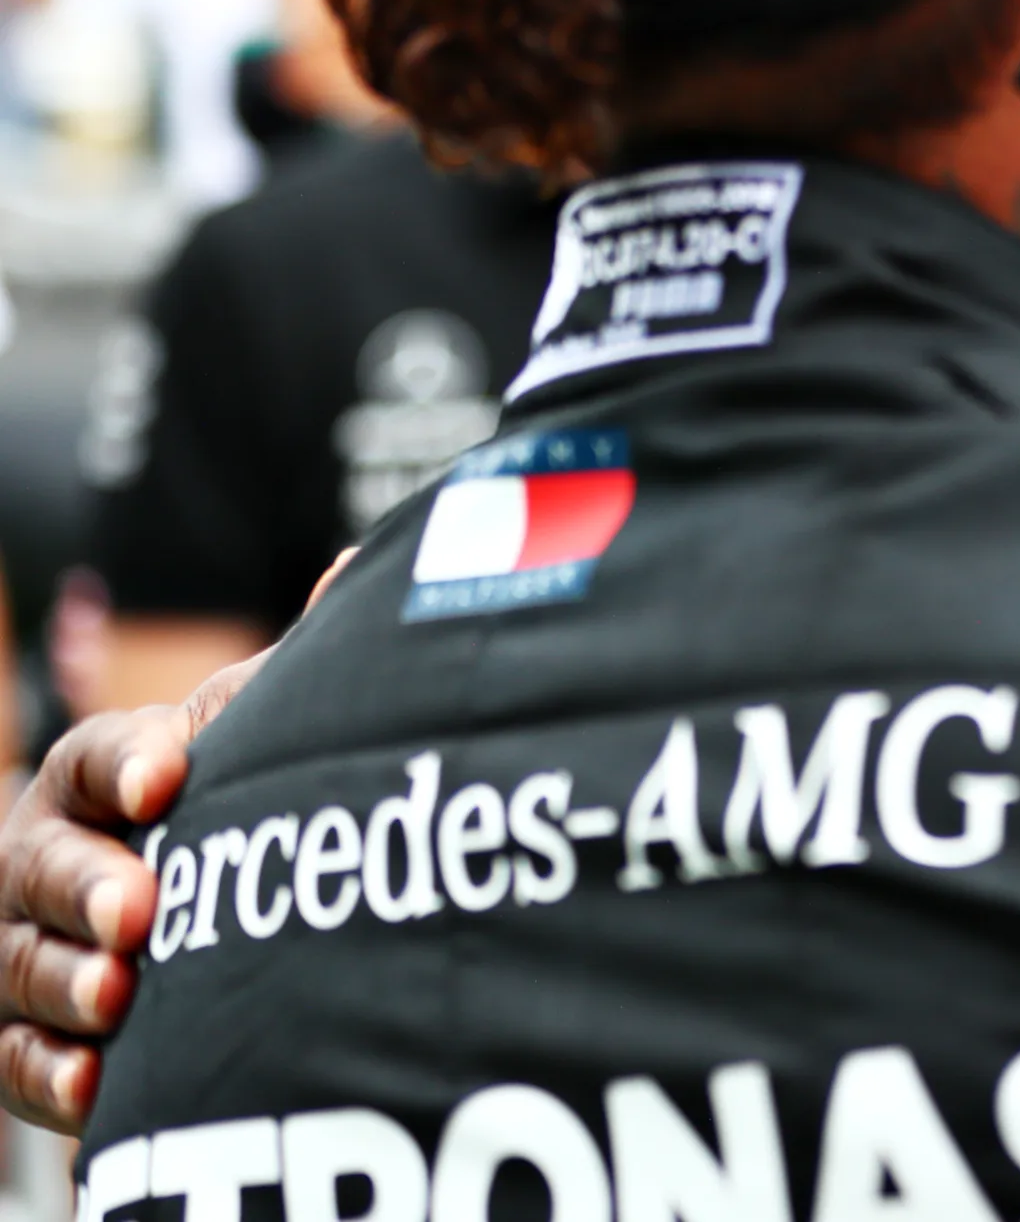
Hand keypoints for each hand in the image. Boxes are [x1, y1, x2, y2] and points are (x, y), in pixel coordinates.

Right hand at [0, 646, 264, 1130]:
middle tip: (143, 909)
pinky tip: (97, 1083)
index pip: (95, 757)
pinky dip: (52, 1072)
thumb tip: (351, 572)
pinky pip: (20, 1061)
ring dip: (68, 981)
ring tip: (122, 995)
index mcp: (98, 775)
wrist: (215, 914)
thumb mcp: (265, 738)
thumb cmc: (237, 805)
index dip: (128, 762)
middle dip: (89, 886)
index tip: (172, 773)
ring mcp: (31, 948)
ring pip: (22, 965)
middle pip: (43, 867)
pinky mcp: (35, 1037)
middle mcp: (45, 858)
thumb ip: (293, 678)